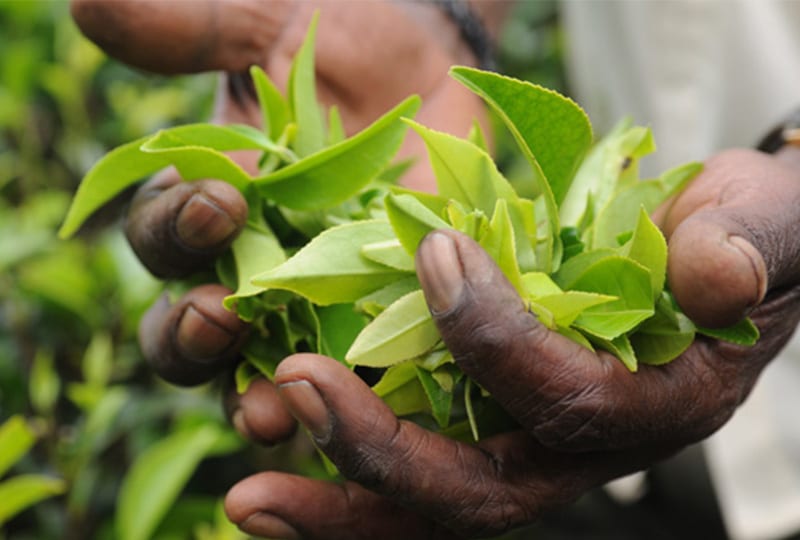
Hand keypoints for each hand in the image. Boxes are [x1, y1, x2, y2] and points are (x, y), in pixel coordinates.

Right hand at [70, 0, 490, 402]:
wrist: (436, 67)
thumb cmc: (347, 41)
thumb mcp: (271, 25)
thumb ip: (191, 30)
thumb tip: (88, 8)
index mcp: (207, 205)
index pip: (161, 239)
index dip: (175, 230)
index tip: (220, 201)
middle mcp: (247, 268)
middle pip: (187, 329)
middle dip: (193, 330)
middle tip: (220, 313)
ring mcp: (311, 306)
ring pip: (253, 375)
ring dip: (249, 394)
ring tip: (265, 405)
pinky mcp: (374, 325)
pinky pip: (347, 381)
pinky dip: (340, 404)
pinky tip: (349, 415)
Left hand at [223, 148, 799, 538]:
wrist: (712, 249)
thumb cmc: (741, 233)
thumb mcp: (761, 225)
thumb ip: (745, 245)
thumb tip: (712, 276)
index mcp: (659, 408)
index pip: (571, 405)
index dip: (499, 342)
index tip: (434, 250)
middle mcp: (584, 448)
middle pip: (481, 492)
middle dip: (383, 454)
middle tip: (292, 393)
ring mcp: (529, 443)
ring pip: (429, 503)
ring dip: (338, 499)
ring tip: (250, 491)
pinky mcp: (488, 418)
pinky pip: (412, 461)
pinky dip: (345, 468)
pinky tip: (274, 448)